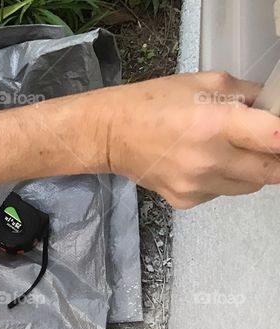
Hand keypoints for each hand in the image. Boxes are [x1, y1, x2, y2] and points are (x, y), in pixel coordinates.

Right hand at [102, 72, 279, 207]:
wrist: (112, 134)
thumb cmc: (156, 103)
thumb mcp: (209, 82)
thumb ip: (250, 96)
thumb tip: (277, 112)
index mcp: (218, 123)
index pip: (276, 139)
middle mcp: (209, 159)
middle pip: (271, 172)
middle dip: (277, 159)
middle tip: (268, 147)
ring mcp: (197, 184)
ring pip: (249, 185)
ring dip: (251, 170)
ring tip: (231, 152)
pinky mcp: (186, 200)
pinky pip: (222, 193)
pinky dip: (223, 180)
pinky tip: (205, 164)